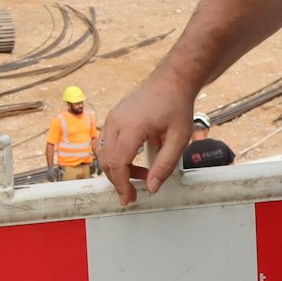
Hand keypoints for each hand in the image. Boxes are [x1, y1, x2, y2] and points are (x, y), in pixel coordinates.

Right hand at [97, 77, 197, 204]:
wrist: (171, 82)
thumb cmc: (176, 107)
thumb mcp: (178, 140)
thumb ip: (165, 165)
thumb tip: (152, 187)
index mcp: (132, 127)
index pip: (117, 162)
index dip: (121, 184)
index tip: (129, 198)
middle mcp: (116, 121)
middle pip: (106, 160)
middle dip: (118, 180)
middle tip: (133, 193)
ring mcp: (112, 118)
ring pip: (102, 152)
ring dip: (116, 168)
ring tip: (138, 174)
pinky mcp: (113, 117)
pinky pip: (105, 142)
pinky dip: (114, 156)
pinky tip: (132, 160)